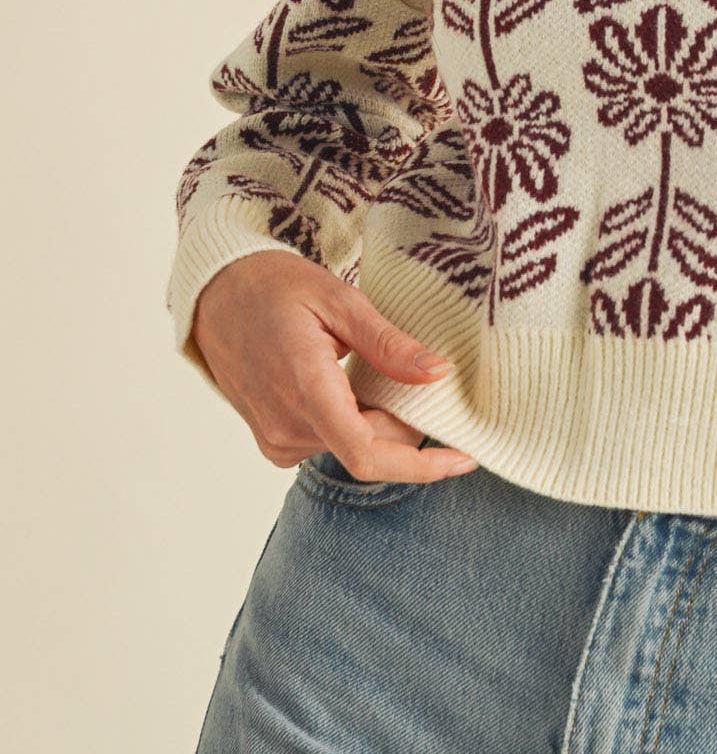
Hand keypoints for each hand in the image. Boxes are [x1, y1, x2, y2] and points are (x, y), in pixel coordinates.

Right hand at [190, 251, 477, 484]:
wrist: (217, 295)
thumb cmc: (275, 288)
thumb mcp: (339, 300)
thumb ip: (388, 344)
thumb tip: (438, 374)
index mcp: (306, 389)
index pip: (368, 454)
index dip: (421, 466)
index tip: (463, 459)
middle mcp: (287, 427)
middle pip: (370, 449)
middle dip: (407, 426)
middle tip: (420, 378)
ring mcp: (276, 439)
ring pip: (352, 446)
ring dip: (380, 421)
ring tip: (375, 370)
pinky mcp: (273, 442)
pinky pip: (329, 443)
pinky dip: (355, 423)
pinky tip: (352, 385)